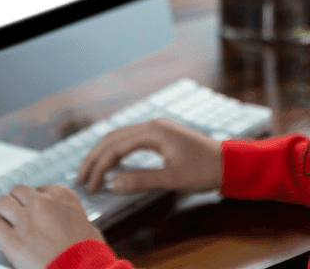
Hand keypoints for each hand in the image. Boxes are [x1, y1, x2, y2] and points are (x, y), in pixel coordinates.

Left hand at [0, 184, 105, 268]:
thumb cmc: (90, 253)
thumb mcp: (87, 225)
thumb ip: (69, 217)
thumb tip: (63, 223)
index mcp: (63, 196)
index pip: (40, 189)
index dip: (35, 203)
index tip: (36, 213)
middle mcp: (43, 203)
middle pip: (18, 191)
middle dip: (17, 203)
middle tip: (17, 217)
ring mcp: (27, 220)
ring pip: (2, 203)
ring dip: (3, 213)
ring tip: (5, 225)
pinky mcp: (14, 241)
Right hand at [76, 117, 223, 194]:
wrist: (228, 162)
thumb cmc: (204, 170)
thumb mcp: (172, 179)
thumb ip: (140, 180)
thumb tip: (112, 184)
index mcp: (153, 131)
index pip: (115, 147)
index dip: (99, 166)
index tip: (90, 185)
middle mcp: (151, 124)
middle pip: (112, 138)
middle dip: (94, 158)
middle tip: (80, 178)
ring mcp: (156, 127)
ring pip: (120, 137)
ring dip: (103, 153)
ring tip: (90, 171)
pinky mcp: (160, 135)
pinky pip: (130, 139)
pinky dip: (116, 150)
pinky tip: (110, 162)